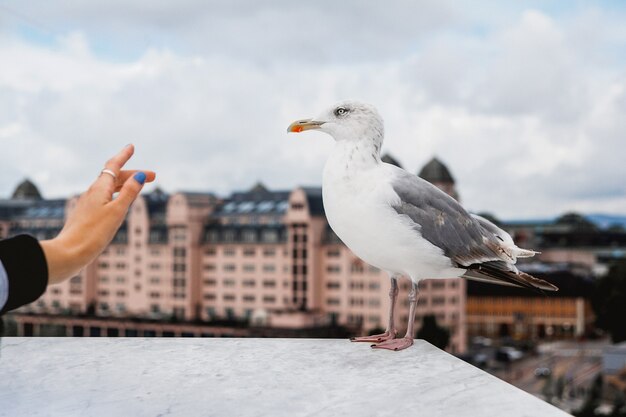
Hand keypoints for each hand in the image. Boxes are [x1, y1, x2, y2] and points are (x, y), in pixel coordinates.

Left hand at [40, 145, 155, 283]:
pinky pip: (104, 198)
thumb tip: (139, 176)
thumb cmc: (94, 233)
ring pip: (108, 188)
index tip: (132, 147)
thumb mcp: (117, 211)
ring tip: (138, 187)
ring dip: (125, 184)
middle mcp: (92, 193)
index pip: (113, 167)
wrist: (69, 253)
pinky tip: (118, 202)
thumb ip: (129, 193)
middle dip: (132, 174)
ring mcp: (88, 204)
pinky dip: (116, 194)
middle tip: (153, 177)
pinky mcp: (86, 215)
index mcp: (99, 189)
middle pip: (113, 177)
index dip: (124, 156)